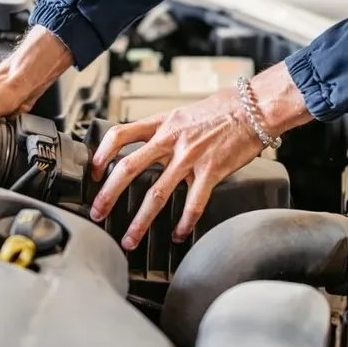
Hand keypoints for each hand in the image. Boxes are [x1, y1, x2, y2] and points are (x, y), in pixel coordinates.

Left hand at [89, 63, 312, 249]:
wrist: (254, 107)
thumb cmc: (223, 109)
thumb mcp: (183, 113)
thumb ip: (164, 131)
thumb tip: (149, 148)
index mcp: (161, 123)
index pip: (119, 135)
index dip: (101, 154)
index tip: (93, 172)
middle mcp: (171, 139)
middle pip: (128, 168)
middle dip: (108, 194)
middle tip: (97, 212)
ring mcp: (190, 156)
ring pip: (156, 193)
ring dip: (140, 221)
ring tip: (130, 239)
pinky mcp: (211, 171)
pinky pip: (193, 203)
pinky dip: (184, 222)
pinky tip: (180, 235)